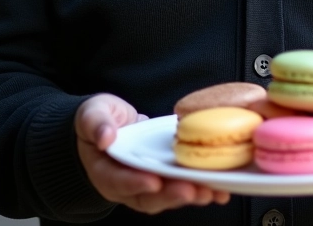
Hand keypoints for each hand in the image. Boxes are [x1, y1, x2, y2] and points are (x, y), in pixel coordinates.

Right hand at [75, 93, 230, 213]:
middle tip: (191, 190)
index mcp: (105, 171)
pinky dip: (201, 189)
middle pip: (148, 197)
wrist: (110, 124)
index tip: (153, 181)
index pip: (118, 181)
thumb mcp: (92, 114)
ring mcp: (148, 183)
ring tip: (212, 191)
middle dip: (171, 195)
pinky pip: (182, 186)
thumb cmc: (99, 120)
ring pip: (168, 196)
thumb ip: (96, 124)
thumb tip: (106, 136)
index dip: (135, 183)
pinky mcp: (165, 177)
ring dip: (191, 195)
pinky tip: (221, 189)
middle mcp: (127, 184)